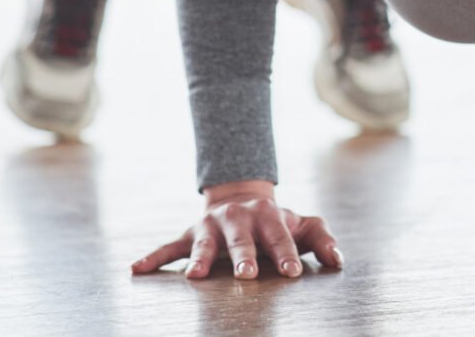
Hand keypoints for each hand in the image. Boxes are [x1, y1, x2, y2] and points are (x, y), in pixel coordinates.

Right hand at [130, 180, 344, 279]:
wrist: (239, 198)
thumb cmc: (276, 222)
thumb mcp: (302, 225)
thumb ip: (321, 239)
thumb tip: (338, 261)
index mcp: (266, 216)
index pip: (279, 237)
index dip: (286, 254)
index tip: (292, 273)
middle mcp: (236, 219)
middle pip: (240, 240)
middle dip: (243, 257)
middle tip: (247, 275)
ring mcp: (209, 227)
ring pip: (203, 243)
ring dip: (199, 259)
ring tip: (195, 276)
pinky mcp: (188, 235)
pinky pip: (168, 248)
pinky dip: (152, 258)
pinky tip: (136, 270)